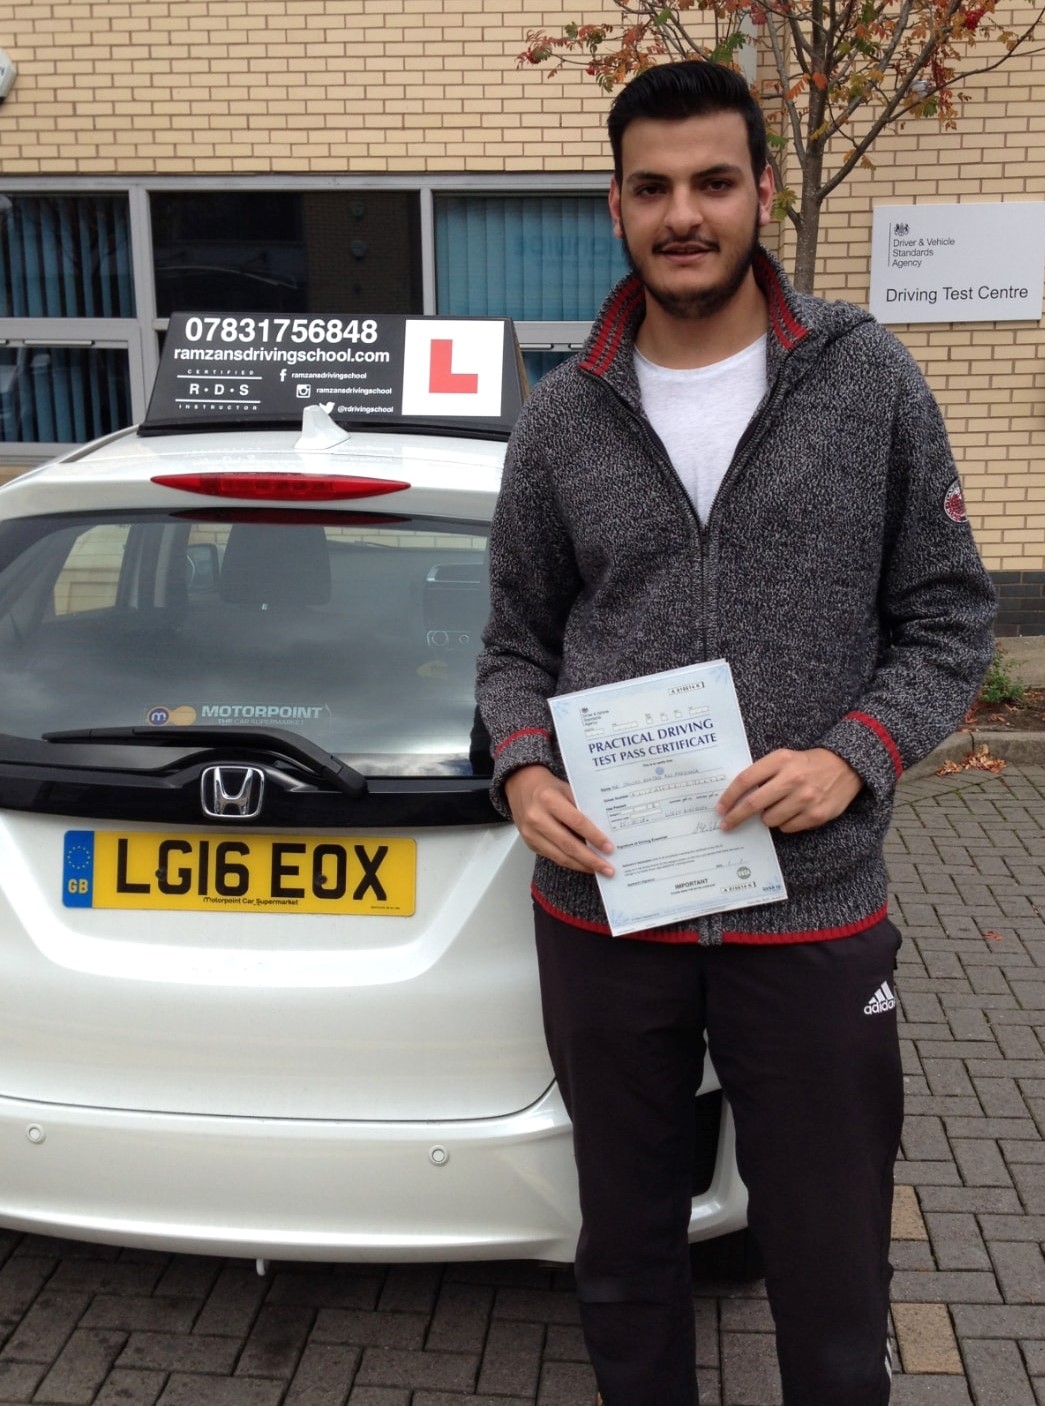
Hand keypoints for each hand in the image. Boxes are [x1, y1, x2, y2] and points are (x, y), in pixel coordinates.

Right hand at [504, 764, 614, 875]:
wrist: (520, 786)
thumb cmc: (547, 787)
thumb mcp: (566, 789)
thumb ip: (582, 807)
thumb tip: (603, 830)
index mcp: (549, 799)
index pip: (576, 822)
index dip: (594, 837)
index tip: (609, 847)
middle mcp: (537, 818)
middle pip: (568, 844)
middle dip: (590, 859)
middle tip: (607, 868)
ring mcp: (531, 833)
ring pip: (560, 856)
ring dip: (581, 865)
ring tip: (598, 869)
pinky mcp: (530, 843)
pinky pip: (552, 857)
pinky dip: (569, 862)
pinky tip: (582, 864)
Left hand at [716, 748, 862, 834]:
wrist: (846, 766)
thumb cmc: (807, 763)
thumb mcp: (784, 758)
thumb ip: (762, 772)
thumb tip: (736, 797)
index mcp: (780, 760)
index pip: (746, 780)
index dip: (729, 797)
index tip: (720, 808)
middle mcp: (793, 779)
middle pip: (754, 804)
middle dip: (736, 817)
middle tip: (726, 825)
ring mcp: (806, 798)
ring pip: (770, 819)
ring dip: (766, 818)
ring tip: (776, 808)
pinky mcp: (817, 815)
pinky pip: (787, 828)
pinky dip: (784, 823)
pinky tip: (792, 812)